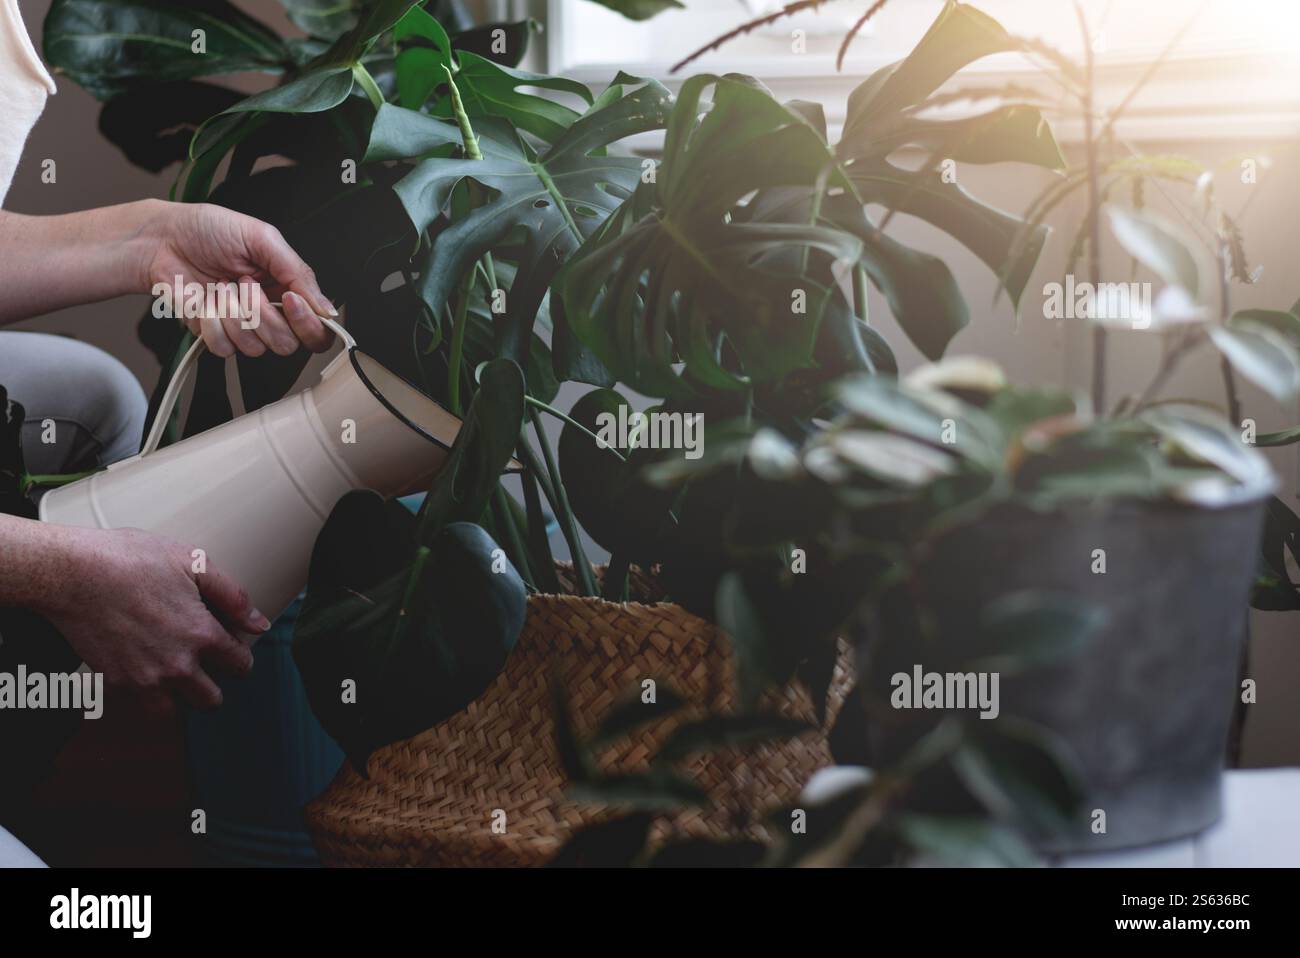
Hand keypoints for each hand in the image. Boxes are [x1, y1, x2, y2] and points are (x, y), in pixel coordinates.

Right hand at [39, 526, 265, 708]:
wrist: (70, 573)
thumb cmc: (130, 559)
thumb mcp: (194, 563)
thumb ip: (233, 596)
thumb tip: (259, 624)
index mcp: (202, 635)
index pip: (240, 666)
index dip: (239, 655)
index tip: (229, 647)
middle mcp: (177, 666)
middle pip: (211, 700)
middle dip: (213, 683)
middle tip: (203, 664)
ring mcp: (143, 679)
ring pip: (177, 712)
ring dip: (181, 698)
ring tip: (176, 675)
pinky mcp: (114, 684)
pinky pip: (141, 708)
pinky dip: (147, 698)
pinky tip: (146, 671)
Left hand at [141, 201, 336, 357]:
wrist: (162, 239)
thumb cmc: (207, 230)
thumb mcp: (262, 238)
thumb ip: (298, 273)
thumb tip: (327, 309)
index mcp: (288, 290)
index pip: (316, 330)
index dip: (308, 324)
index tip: (290, 300)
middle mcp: (269, 314)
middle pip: (288, 344)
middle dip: (264, 315)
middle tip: (245, 284)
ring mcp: (242, 328)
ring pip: (256, 348)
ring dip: (234, 314)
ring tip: (221, 287)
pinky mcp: (214, 336)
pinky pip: (224, 348)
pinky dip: (211, 322)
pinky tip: (205, 300)